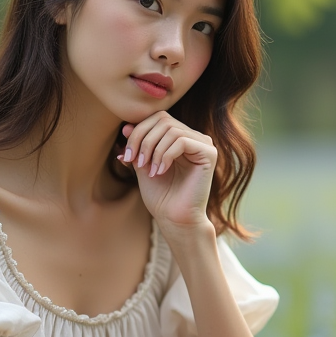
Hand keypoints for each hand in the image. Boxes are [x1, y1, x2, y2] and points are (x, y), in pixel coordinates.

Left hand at [118, 113, 215, 233]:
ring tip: (149, 170)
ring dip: (153, 150)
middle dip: (143, 139)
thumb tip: (126, 125)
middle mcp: (194, 137)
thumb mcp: (142, 164)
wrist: (174, 218)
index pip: (157, 118)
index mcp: (180, 137)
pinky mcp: (209, 154)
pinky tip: (161, 172)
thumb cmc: (160, 195)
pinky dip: (166, 155)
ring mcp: (204, 144)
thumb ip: (137, 145)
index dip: (138, 131)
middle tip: (135, 161)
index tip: (127, 156)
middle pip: (163, 120)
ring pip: (171, 130)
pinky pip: (182, 141)